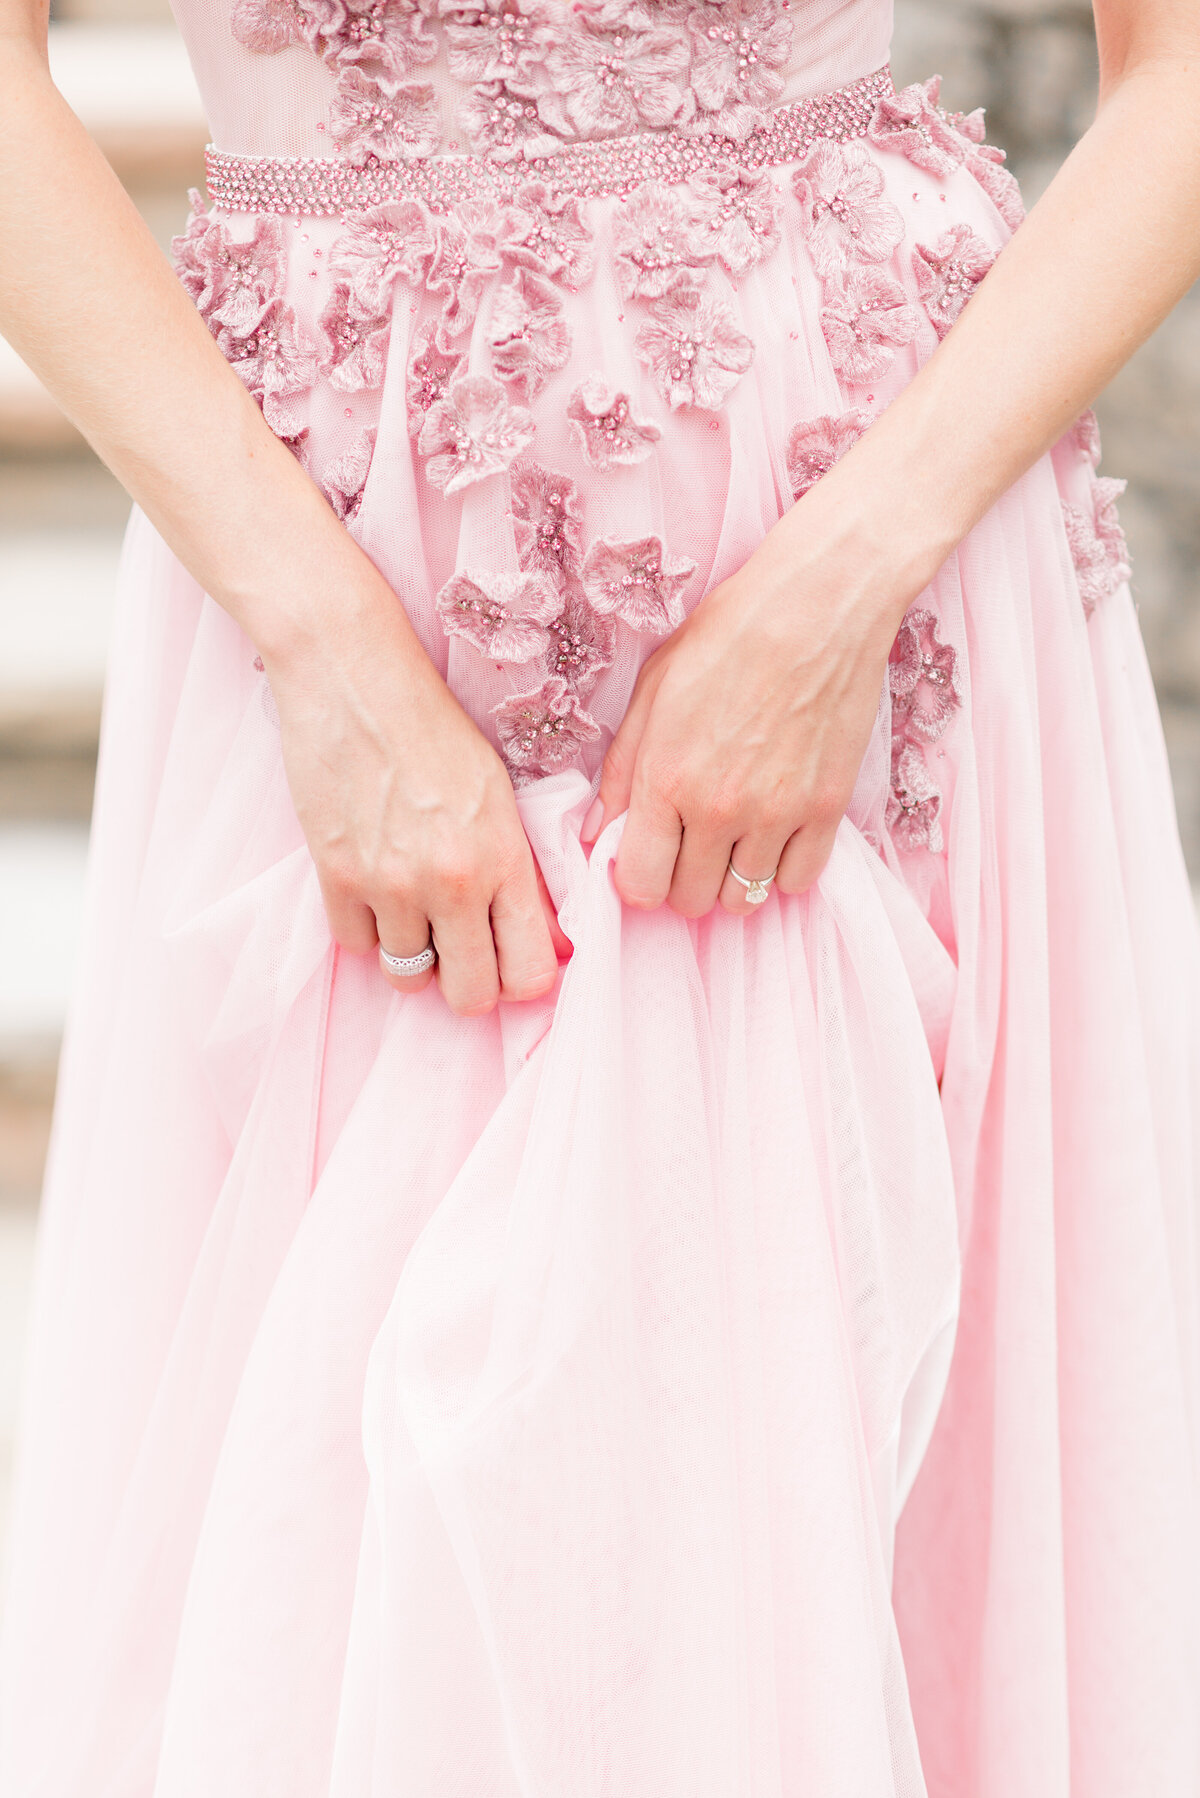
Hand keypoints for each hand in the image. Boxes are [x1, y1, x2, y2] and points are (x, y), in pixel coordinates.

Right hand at [264, 592, 568, 1014]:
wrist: (356, 679)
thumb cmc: (436, 728)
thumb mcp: (499, 795)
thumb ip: (521, 872)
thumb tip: (544, 944)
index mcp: (504, 858)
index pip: (530, 973)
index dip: (523, 979)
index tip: (511, 960)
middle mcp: (452, 881)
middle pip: (470, 996)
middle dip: (468, 982)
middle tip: (461, 950)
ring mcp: (390, 885)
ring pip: (408, 978)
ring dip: (413, 953)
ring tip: (414, 909)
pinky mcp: (335, 878)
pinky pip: (357, 948)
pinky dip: (367, 929)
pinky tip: (375, 888)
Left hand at [581, 519, 908, 917]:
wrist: (818, 606)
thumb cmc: (728, 636)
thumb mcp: (653, 690)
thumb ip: (621, 769)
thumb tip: (597, 832)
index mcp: (665, 778)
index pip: (640, 883)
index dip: (639, 878)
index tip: (648, 856)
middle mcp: (718, 808)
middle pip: (691, 899)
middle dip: (683, 880)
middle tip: (690, 843)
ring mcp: (777, 814)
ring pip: (742, 898)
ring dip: (731, 876)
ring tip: (733, 837)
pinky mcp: (827, 809)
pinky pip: (797, 880)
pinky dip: (781, 870)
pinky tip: (773, 835)